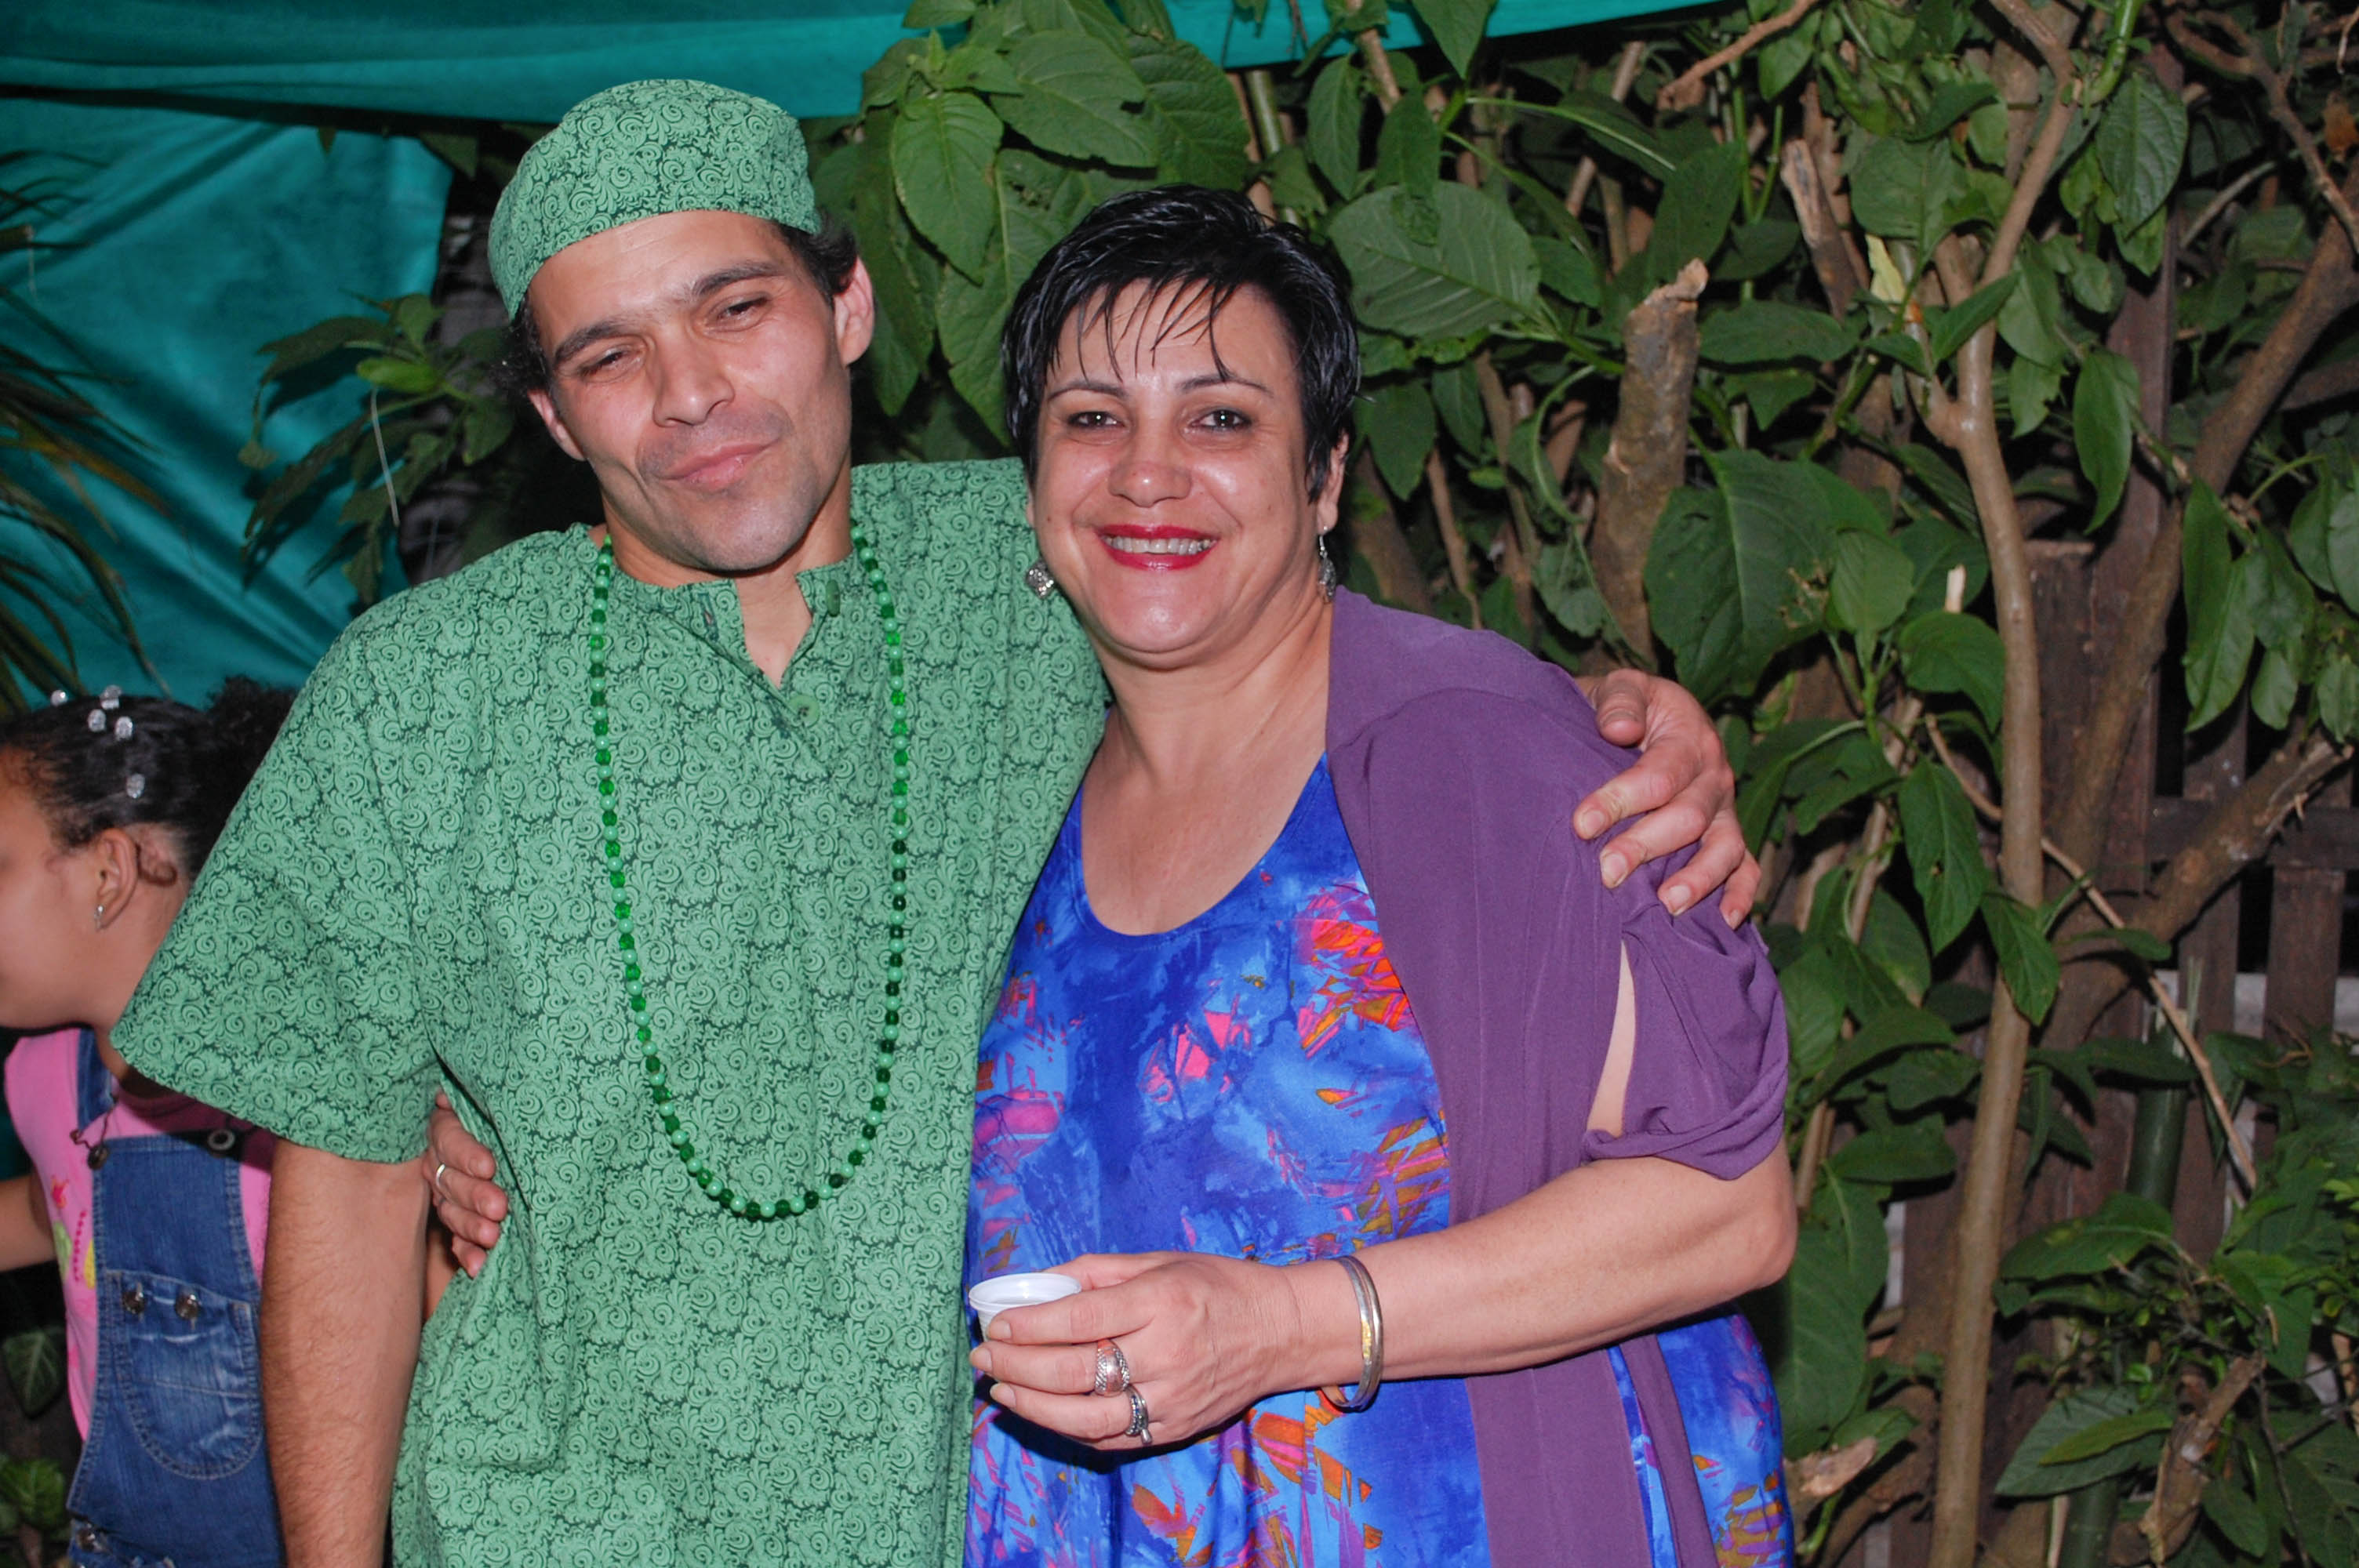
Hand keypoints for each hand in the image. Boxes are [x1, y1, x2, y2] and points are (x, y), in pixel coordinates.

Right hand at [424, 1092, 505, 1277]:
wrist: (501, 1129)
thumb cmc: (506, 1109)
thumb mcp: (493, 1099)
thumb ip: (487, 1096)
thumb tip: (463, 1091)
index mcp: (447, 1127)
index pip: (452, 1140)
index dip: (468, 1154)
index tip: (489, 1166)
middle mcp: (440, 1160)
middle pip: (451, 1180)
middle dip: (476, 1196)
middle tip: (500, 1209)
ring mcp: (444, 1191)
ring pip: (451, 1211)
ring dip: (470, 1227)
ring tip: (492, 1238)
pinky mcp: (455, 1216)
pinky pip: (455, 1237)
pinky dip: (466, 1252)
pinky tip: (478, 1265)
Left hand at [970, 1253, 1322, 1450]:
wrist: (1283, 1331)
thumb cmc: (1218, 1286)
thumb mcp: (1160, 1261)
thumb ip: (1097, 1273)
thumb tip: (1037, 1282)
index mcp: (1161, 1301)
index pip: (1078, 1318)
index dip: (1028, 1325)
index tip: (995, 1324)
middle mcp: (1166, 1353)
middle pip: (1074, 1371)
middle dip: (1016, 1366)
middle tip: (984, 1358)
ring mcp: (1172, 1398)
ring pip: (1085, 1418)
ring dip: (1033, 1406)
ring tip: (1001, 1391)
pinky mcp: (1176, 1428)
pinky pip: (1111, 1439)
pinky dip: (1069, 1429)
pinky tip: (1044, 1412)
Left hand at [1575, 669, 1758, 924]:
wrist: (1642, 717)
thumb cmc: (1624, 708)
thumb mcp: (1619, 686)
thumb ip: (1619, 701)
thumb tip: (1620, 730)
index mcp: (1690, 736)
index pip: (1659, 775)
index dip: (1620, 800)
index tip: (1581, 824)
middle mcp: (1715, 776)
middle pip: (1688, 818)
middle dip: (1646, 846)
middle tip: (1607, 871)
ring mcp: (1726, 810)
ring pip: (1724, 848)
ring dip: (1697, 879)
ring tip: (1666, 904)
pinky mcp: (1729, 836)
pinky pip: (1747, 868)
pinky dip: (1742, 895)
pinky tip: (1726, 921)